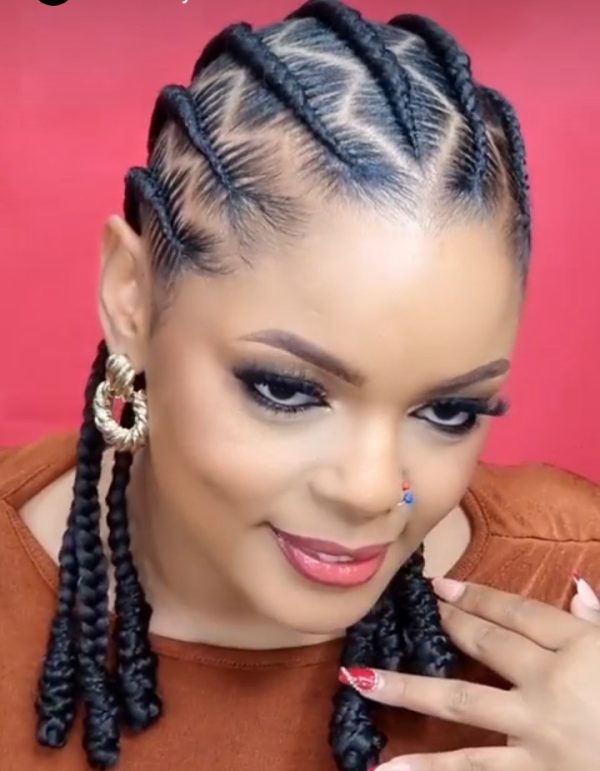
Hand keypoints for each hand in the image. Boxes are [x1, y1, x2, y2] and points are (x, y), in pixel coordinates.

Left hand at [340, 577, 599, 769]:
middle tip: (411, 611)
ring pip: (464, 705)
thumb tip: (577, 591)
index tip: (441, 587)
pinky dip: (435, 770)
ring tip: (359, 684)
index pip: (517, 613)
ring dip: (408, 692)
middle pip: (486, 646)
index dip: (477, 598)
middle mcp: (554, 685)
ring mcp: (542, 735)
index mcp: (582, 649)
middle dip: (445, 628)